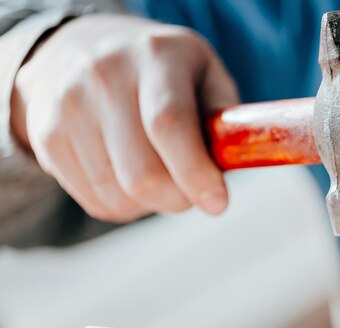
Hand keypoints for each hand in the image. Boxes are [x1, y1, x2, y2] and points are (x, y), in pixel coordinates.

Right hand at [10, 14, 238, 221]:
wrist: (82, 47)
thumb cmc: (162, 71)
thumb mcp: (204, 74)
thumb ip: (225, 120)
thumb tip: (228, 168)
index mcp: (155, 56)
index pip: (169, 124)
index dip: (194, 173)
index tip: (217, 204)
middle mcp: (104, 75)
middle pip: (141, 173)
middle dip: (178, 199)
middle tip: (192, 193)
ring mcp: (68, 107)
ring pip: (117, 196)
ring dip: (150, 204)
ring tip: (161, 178)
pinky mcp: (47, 137)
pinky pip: (94, 200)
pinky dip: (123, 205)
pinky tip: (130, 177)